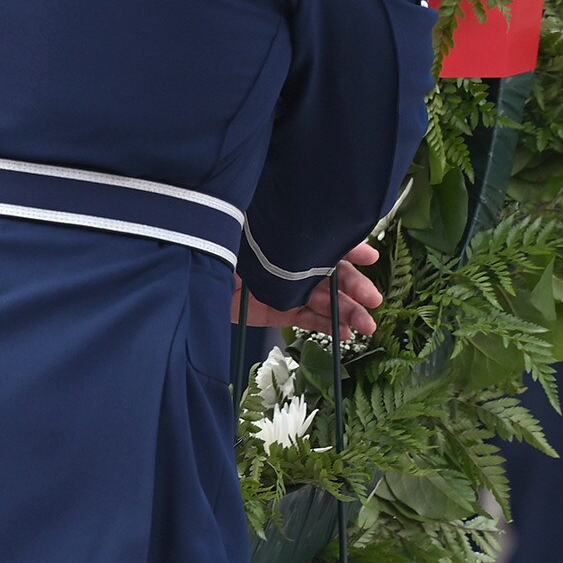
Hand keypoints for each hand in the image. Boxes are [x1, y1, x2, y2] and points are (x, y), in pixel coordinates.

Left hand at [233, 241, 384, 337]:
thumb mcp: (254, 229)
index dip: (350, 249)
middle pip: (331, 274)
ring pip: (325, 300)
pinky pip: (307, 318)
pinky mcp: (276, 311)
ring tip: (367, 325)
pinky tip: (346, 333)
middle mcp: (292, 261)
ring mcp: (286, 287)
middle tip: (373, 300)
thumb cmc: (220, 240)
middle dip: (355, 287)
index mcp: (290, 236)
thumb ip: (286, 233)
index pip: (327, 241)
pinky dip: (327, 326)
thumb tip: (324, 230)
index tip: (369, 257)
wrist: (189, 271)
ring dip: (349, 312)